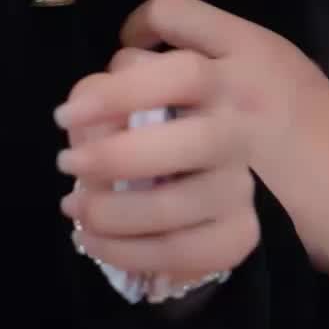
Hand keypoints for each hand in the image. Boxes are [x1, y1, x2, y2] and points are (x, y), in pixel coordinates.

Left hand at [55, 0, 328, 279]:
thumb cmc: (291, 112)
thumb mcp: (259, 62)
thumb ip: (198, 61)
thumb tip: (116, 71)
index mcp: (247, 49)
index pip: (180, 13)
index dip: (137, 24)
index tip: (119, 47)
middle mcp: (247, 96)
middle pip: (174, 81)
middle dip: (108, 101)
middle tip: (64, 126)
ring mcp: (248, 160)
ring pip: (176, 166)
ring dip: (114, 185)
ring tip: (72, 196)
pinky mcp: (246, 220)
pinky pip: (185, 236)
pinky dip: (133, 242)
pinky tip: (97, 236)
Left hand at [55, 33, 259, 285]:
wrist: (263, 161)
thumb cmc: (184, 105)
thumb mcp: (158, 74)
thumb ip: (122, 77)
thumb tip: (83, 106)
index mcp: (221, 79)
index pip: (182, 76)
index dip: (120, 93)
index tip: (64, 115)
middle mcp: (238, 132)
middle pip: (187, 144)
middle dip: (115, 157)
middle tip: (68, 163)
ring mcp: (242, 186)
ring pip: (176, 208)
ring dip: (112, 213)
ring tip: (74, 207)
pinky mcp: (241, 232)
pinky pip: (183, 253)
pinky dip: (129, 253)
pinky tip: (94, 240)